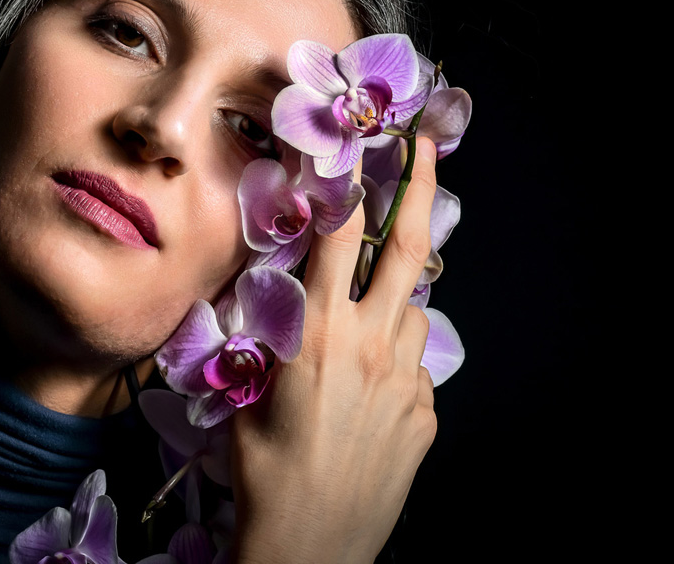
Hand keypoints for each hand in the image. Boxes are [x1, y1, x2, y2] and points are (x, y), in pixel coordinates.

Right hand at [228, 140, 439, 563]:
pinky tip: (366, 394)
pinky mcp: (424, 415)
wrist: (308, 547)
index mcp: (320, 333)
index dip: (350, 185)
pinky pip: (414, 369)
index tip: (361, 149)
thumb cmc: (263, 474)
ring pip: (414, 312)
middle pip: (407, 249)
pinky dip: (395, 364)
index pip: (340, 237)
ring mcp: (406, 380)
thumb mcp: (247, 393)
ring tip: (364, 323)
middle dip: (420, 188)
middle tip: (426, 149)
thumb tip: (278, 296)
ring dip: (394, 301)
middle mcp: (371, 345)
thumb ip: (269, 337)